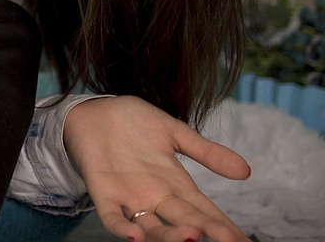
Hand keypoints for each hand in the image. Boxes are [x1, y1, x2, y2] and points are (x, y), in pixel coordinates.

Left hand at [64, 96, 250, 241]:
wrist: (93, 110)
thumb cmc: (133, 122)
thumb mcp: (175, 132)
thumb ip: (207, 152)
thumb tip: (246, 171)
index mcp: (176, 184)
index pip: (206, 211)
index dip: (225, 227)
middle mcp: (156, 196)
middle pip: (185, 220)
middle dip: (206, 231)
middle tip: (229, 241)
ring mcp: (129, 197)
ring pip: (152, 227)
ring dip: (169, 236)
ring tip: (191, 237)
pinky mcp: (103, 191)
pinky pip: (112, 216)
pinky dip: (123, 228)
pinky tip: (135, 236)